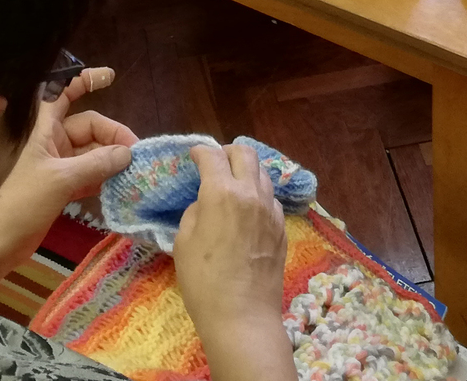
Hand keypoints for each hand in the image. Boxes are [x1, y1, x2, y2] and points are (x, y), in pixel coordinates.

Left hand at [13, 67, 136, 205]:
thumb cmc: (22, 203)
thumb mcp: (61, 180)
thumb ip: (96, 164)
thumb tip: (129, 152)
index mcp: (42, 129)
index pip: (62, 93)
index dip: (83, 80)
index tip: (111, 77)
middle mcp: (51, 141)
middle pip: (88, 126)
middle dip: (112, 136)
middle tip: (136, 155)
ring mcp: (57, 164)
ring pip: (92, 151)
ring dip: (112, 159)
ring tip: (135, 171)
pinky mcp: (62, 186)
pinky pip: (90, 172)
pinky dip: (105, 177)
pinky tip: (122, 185)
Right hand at [176, 142, 294, 379]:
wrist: (242, 315)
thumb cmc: (203, 281)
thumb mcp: (184, 242)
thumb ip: (196, 211)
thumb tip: (207, 202)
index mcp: (222, 193)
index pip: (212, 156)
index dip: (200, 151)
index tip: (193, 155)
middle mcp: (251, 193)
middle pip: (245, 153)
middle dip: (228, 152)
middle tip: (215, 163)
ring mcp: (271, 210)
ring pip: (263, 174)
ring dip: (246, 171)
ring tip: (233, 184)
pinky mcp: (281, 227)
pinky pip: (270, 199)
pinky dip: (258, 195)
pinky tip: (248, 210)